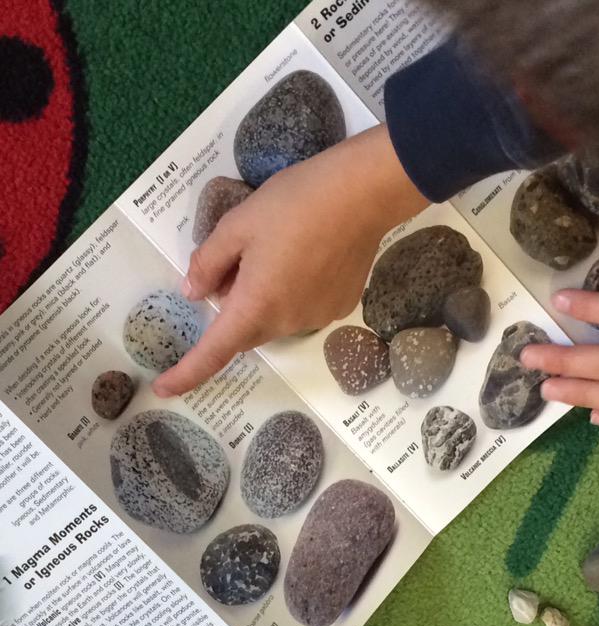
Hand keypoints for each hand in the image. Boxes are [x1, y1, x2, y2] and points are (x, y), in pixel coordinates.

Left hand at [153, 125, 428, 396]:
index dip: (186, 373)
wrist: (364, 193)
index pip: (213, 351)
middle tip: (237, 260)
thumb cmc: (294, 203)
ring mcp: (317, 317)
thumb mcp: (237, 224)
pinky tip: (309, 254)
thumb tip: (193, 292)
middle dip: (234, 307)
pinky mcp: (340, 307)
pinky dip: (294, 292)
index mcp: (255, 305)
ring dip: (266, 298)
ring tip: (280, 247)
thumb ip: (208, 262)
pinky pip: (304, 309)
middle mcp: (287, 322)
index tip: (163, 389)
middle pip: (246, 331)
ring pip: (276, 319)